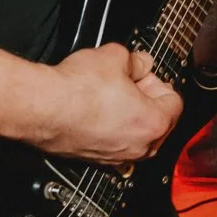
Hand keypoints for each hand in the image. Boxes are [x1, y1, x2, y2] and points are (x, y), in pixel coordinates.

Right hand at [40, 43, 183, 164]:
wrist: (42, 108)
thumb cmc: (77, 90)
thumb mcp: (116, 57)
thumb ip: (136, 60)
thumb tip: (140, 62)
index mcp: (154, 123)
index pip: (174, 101)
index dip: (158, 80)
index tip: (144, 73)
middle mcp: (138, 147)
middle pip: (156, 121)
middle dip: (145, 99)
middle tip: (127, 80)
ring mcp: (115, 157)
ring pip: (134, 133)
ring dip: (127, 113)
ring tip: (107, 93)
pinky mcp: (93, 159)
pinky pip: (112, 142)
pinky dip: (108, 127)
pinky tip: (93, 108)